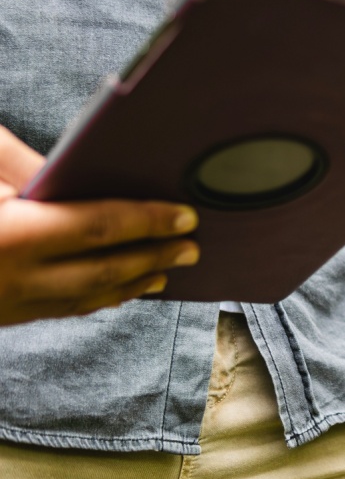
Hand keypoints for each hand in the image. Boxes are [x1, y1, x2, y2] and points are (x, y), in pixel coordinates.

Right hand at [0, 125, 200, 325]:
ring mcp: (9, 303)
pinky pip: (60, 311)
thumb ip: (19, 162)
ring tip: (166, 271)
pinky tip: (119, 292)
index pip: (98, 227)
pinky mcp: (3, 316)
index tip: (186, 216)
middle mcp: (16, 277)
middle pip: (104, 270)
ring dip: (132, 284)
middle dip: (154, 257)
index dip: (149, 221)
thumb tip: (81, 165)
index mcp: (12, 235)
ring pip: (84, 298)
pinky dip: (96, 300)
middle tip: (192, 249)